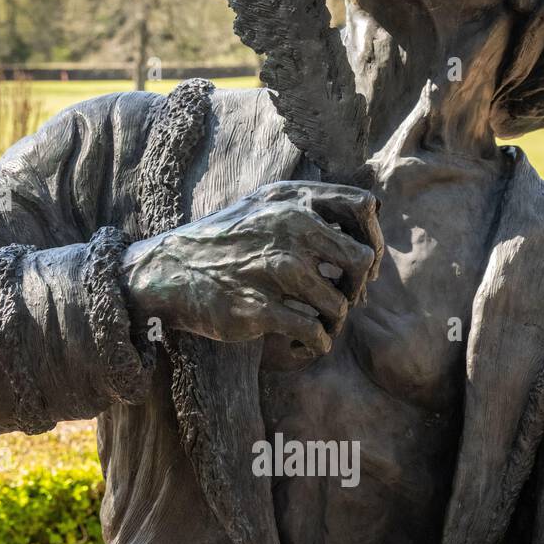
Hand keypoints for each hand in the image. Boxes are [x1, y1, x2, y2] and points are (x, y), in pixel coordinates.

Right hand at [124, 180, 381, 359]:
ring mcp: (275, 268)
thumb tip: (371, 210)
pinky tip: (304, 342)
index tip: (360, 264)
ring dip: (334, 322)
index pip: (362, 208)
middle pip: (362, 261)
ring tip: (318, 325)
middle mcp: (288, 228)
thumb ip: (311, 202)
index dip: (372, 239)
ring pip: (340, 304)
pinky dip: (316, 343)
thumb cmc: (225, 240)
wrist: (171, 271)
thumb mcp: (265, 205)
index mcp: (292, 200)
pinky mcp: (261, 307)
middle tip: (343, 300)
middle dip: (358, 288)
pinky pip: (314, 332)